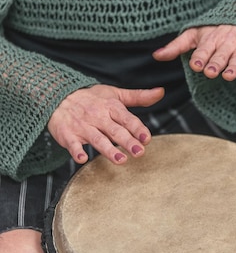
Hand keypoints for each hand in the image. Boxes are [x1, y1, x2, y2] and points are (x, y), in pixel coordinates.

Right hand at [48, 85, 163, 164]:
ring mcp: (83, 126)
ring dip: (108, 150)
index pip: (127, 119)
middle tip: (140, 152)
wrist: (57, 96)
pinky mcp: (67, 134)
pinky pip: (72, 144)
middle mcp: (98, 117)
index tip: (147, 138)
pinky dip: (76, 151)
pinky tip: (82, 159)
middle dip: (128, 141)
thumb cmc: (91, 98)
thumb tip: (161, 92)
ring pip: (97, 139)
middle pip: (115, 131)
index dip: (138, 129)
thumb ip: (139, 97)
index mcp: (111, 107)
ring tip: (121, 160)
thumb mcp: (115, 94)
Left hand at [153, 25, 235, 80]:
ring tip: (229, 75)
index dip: (200, 57)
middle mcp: (227, 44)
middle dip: (216, 63)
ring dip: (235, 67)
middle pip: (221, 55)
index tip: (196, 65)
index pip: (204, 49)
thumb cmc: (215, 32)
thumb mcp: (195, 35)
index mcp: (210, 40)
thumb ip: (176, 47)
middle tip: (210, 72)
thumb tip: (156, 56)